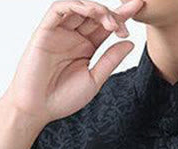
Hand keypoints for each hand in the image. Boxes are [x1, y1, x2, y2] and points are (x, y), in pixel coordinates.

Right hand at [2, 0, 145, 126]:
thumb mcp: (94, 80)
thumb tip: (130, 42)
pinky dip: (76, 5)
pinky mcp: (45, 30)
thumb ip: (110, 60)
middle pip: (95, 14)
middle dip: (112, 13)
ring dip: (97, 9)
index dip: (122, 15)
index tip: (139, 7)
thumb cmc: (63, 98)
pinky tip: (90, 12)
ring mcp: (59, 31)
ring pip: (79, 7)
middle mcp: (74, 36)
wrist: (38, 108)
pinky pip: (59, 9)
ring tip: (110, 23)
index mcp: (86, 47)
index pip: (106, 26)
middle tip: (124, 26)